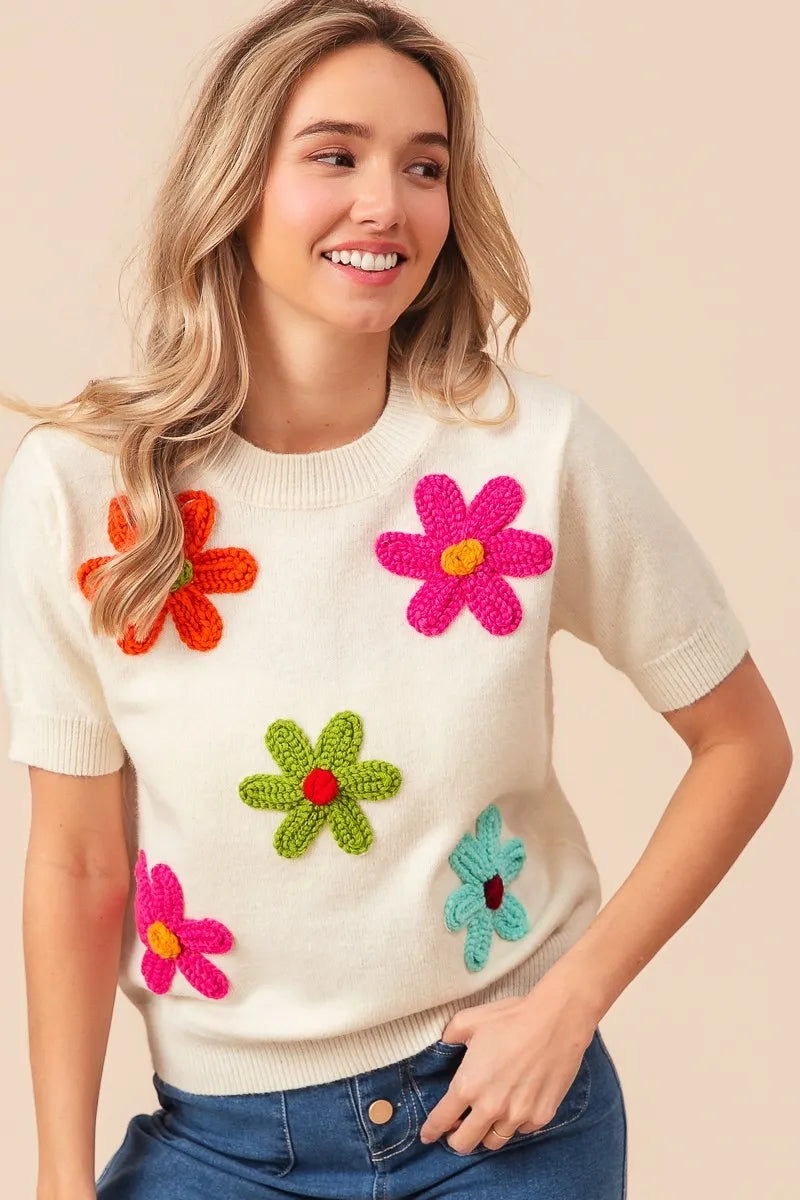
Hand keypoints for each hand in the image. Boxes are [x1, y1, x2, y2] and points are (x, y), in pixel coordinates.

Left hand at [418, 968, 598, 1154]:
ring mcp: (518, 1115)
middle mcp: (491, 1107)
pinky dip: (516, 1123)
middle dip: (457, 1140)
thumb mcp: (470, 1020)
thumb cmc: (511, 1018)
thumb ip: (450, 1036)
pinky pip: (522, 1130)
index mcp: (468, 1085)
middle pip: (465, 1144)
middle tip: (458, 1130)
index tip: (428, 1136)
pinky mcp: (541, 1116)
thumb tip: (444, 1044)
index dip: (431, 1130)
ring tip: (488, 1118)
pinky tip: (516, 1105)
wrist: (556, 1020)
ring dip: (487, 1132)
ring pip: (494, 1141)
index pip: (441, 1121)